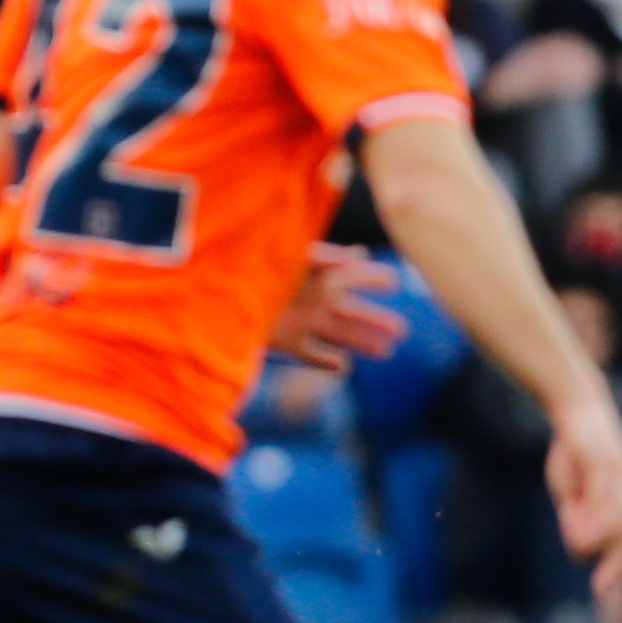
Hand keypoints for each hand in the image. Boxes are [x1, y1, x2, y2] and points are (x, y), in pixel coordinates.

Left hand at [266, 243, 406, 373]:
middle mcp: (314, 299)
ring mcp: (302, 321)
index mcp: (318, 275)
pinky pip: (311, 354)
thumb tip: (360, 255)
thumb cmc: (256, 267)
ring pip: (340, 334)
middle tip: (402, 330)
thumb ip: (326, 255)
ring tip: (386, 352)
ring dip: (362, 342)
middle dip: (377, 319)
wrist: (218, 296)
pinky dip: (325, 362)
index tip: (396, 283)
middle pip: (353, 311)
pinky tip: (343, 367)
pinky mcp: (286, 342)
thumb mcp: (293, 255)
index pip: (355, 276)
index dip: (376, 279)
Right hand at [544, 390, 621, 602]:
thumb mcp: (572, 493)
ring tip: (573, 538)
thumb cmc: (575, 452)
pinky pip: (606, 494)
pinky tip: (576, 521)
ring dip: (597, 538)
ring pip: (621, 519)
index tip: (606, 592)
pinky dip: (594, 514)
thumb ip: (577, 520)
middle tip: (601, 587)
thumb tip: (581, 551)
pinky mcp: (609, 462)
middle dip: (616, 563)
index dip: (619, 566)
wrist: (577, 407)